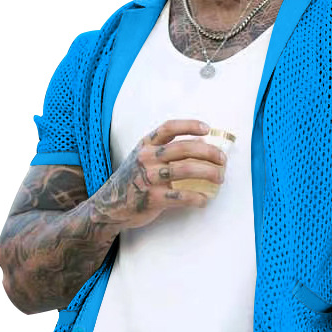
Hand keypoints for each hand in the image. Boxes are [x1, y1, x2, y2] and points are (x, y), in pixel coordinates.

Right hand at [93, 118, 225, 230]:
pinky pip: (181, 196)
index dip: (189, 125)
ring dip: (208, 173)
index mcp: (145, 145)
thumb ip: (162, 151)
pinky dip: (197, 198)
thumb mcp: (141, 158)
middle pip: (184, 149)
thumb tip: (198, 146)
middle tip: (222, 160)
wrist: (110, 206)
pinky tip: (204, 199)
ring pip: (186, 170)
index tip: (206, 129)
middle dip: (208, 153)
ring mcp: (150, 178)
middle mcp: (147, 158)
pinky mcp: (153, 198)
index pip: (169, 128)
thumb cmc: (131, 180)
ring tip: (219, 178)